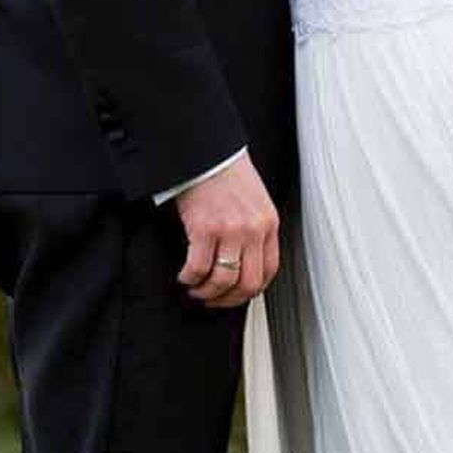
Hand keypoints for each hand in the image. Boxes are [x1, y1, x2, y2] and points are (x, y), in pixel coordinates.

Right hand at [174, 151, 279, 308]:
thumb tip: (245, 262)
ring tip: (195, 288)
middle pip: (247, 284)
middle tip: (213, 299)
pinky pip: (198, 268)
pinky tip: (184, 275)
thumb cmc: (226, 173)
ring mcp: (230, 230)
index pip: (268, 271)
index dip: (250, 291)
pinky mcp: (205, 228)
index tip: (236, 294)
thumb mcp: (254, 201)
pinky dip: (189, 278)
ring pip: (222, 281)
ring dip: (206, 292)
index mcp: (268, 224)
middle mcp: (253, 230)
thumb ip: (255, 230)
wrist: (207, 152)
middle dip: (228, 299)